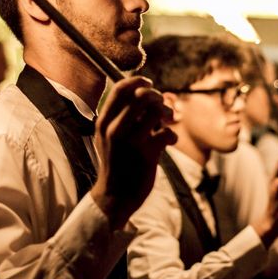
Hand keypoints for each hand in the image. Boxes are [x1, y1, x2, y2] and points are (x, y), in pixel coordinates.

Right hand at [91, 76, 176, 228]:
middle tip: (161, 106)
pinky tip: (170, 141)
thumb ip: (121, 116)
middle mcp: (115, 129)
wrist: (115, 197)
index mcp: (104, 122)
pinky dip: (172, 134)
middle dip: (157, 96)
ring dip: (167, 112)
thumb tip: (146, 91)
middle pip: (142, 95)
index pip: (121, 89)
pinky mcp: (146, 155)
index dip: (139, 81)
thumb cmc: (116, 162)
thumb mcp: (108, 137)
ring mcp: (130, 142)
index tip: (149, 84)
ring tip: (168, 121)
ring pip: (156, 111)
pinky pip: (167, 133)